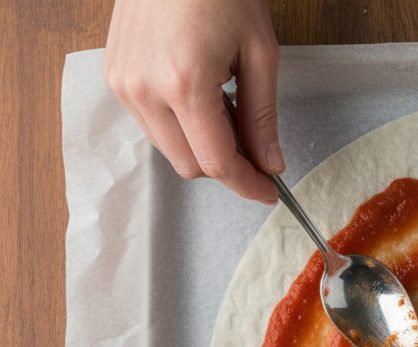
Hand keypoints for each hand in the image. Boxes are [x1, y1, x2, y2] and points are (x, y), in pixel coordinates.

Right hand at [104, 0, 280, 202]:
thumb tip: (270, 164)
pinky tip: (202, 101)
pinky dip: (182, 128)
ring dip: (202, 147)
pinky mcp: (115, 76)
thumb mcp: (259, 53)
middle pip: (190, 166)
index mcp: (184, 84)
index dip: (247, 184)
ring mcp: (123, 83)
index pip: (216, 163)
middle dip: (227, 166)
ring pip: (170, 151)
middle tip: (255, 148)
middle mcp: (144, 90)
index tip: (269, 191)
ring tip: (228, 112)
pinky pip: (152, 126)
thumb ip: (263, 117)